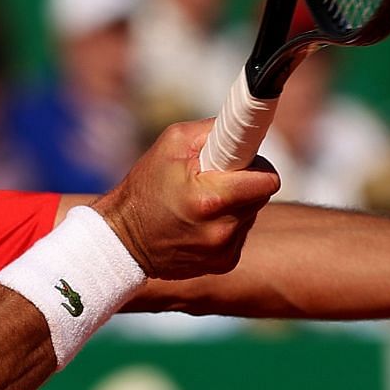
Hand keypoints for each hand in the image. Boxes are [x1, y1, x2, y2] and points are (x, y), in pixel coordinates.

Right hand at [96, 121, 281, 279]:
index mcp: (211, 198)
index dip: (258, 166)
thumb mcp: (172, 143)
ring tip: (201, 201)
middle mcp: (222, 229)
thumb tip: (246, 126)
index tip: (246, 160)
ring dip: (235, 203)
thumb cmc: (146, 185)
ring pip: (251, 213)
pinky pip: (241, 232)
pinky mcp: (224, 263)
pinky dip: (227, 224)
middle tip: (215, 178)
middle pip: (261, 195)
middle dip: (244, 182)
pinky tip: (200, 222)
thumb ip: (215, 130)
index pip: (267, 179)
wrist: (123, 239)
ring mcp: (224, 250)